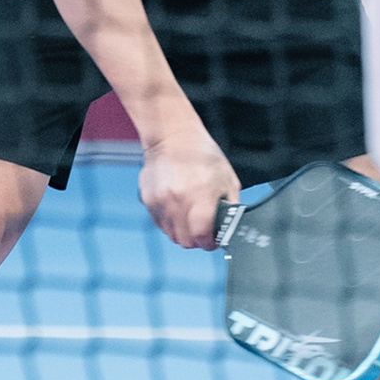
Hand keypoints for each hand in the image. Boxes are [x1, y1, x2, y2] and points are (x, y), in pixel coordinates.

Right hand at [139, 118, 239, 249]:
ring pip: (171, 234)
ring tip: (190, 218)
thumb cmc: (202, 155)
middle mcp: (178, 200)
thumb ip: (230, 207)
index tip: (213, 240)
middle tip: (203, 231)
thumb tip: (230, 228)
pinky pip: (160, 224)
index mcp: (201, 195)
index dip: (209, 243)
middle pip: (185, 240)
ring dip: (182, 232)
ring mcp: (160, 201)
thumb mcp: (227, 179)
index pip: (201, 235)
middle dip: (196, 240)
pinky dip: (170, 222)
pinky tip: (177, 209)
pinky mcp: (148, 200)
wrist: (173, 137)